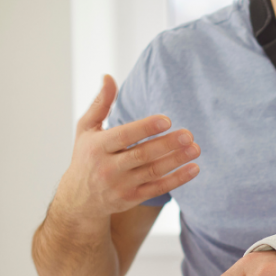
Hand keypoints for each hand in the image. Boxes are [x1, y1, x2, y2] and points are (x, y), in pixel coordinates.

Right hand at [53, 75, 199, 221]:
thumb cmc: (86, 156)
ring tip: (195, 148)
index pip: (124, 136)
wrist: (80, 199)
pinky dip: (177, 180)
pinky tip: (194, 168)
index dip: (145, 128)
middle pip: (142, 155)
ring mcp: (121, 185)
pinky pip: (158, 188)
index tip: (167, 120)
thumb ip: (100, 104)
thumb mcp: (86, 130)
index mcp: (97, 147)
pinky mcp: (133, 198)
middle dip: (166, 145)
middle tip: (188, 134)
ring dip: (176, 161)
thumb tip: (108, 76)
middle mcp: (109, 167)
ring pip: (153, 172)